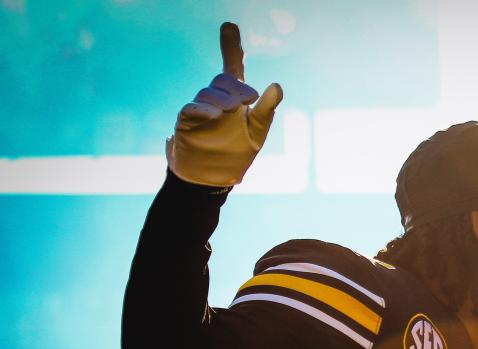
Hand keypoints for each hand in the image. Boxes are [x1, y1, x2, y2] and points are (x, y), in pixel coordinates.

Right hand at [165, 22, 282, 186]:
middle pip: (223, 81)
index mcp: (236, 99)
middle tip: (248, 100)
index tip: (229, 26)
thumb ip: (267, 109)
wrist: (214, 179)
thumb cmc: (237, 154)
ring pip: (209, 94)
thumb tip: (277, 86)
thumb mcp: (257, 132)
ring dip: (221, 100)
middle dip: (236, 88)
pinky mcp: (187, 122)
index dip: (231, 47)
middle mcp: (217, 99)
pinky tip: (214, 114)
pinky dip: (203, 109)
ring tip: (230, 112)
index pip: (233, 68)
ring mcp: (201, 109)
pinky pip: (192, 109)